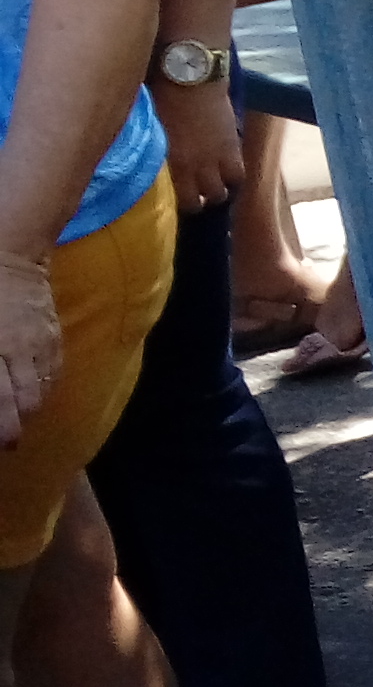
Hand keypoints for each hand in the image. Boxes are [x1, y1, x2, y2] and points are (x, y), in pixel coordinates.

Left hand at [0, 250, 52, 441]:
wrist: (8, 242)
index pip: (0, 400)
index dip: (2, 426)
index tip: (2, 444)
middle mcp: (17, 349)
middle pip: (22, 403)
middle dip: (12, 429)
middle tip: (5, 443)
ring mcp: (39, 342)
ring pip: (40, 390)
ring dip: (27, 412)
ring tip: (15, 425)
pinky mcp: (52, 333)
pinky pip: (53, 371)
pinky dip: (43, 390)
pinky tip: (32, 397)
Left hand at [154, 76, 238, 211]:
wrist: (193, 78)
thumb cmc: (164, 97)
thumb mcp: (156, 129)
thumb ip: (161, 149)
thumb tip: (159, 160)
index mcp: (176, 162)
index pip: (187, 200)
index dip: (188, 205)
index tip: (185, 201)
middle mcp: (200, 165)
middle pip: (211, 197)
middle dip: (206, 199)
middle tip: (201, 194)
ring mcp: (220, 155)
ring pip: (228, 188)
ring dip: (223, 188)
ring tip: (217, 183)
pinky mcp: (234, 144)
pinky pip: (240, 170)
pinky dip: (235, 174)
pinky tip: (228, 169)